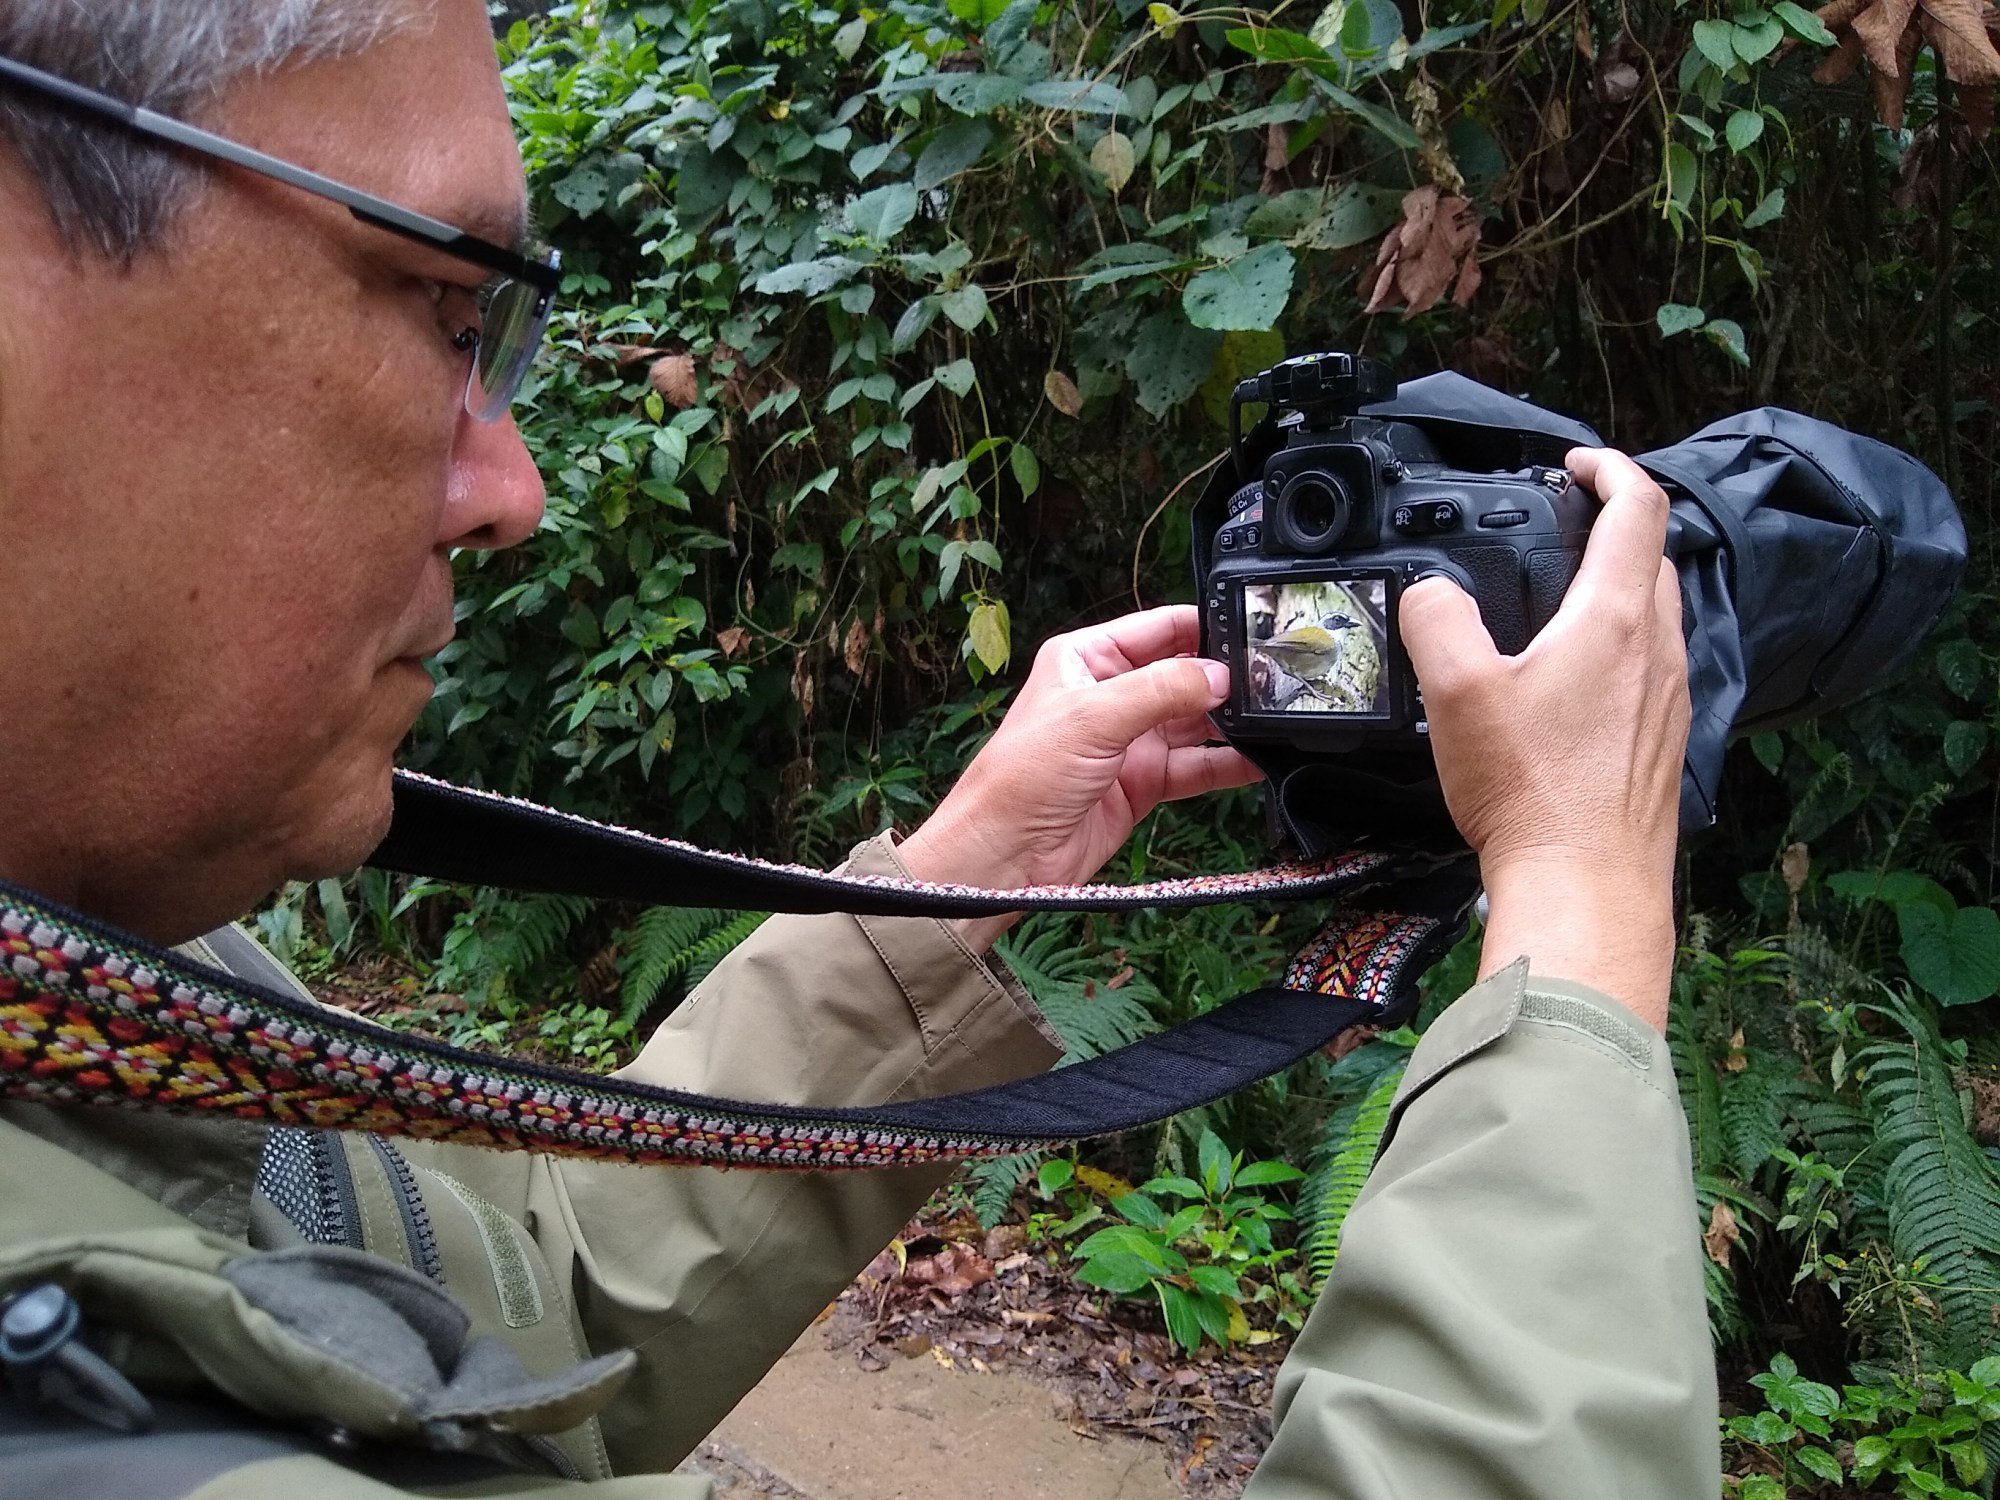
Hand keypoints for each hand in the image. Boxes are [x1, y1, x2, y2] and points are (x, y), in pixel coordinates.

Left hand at [899, 605, 1260, 949]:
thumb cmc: (1021, 779)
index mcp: (1087, 659)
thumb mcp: (1092, 718)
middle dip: (1224, 678)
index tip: (1249, 633)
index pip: (1157, 628)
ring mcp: (1129, 741)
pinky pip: (1196, 766)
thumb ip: (1160, 691)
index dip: (1202, 628)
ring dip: (1231, 722)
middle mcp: (1110, 695)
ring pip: (1195, 721)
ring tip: (1274, 717)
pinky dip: (1227, 764)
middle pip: (1183, 674)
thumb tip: (1218, 674)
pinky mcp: (1143, 783)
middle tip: (1271, 680)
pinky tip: (1258, 759)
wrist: (1005, 857)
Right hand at [1399, 448, 1690, 1027]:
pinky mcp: (1663, 743)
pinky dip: (1620, 647)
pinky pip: (1651, 670)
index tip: (1572, 465)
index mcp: (1615, 619)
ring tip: (1558, 600)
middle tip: (1559, 526)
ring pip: (1657, 614)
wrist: (1586, 887)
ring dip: (1618, 588)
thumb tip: (1430, 591)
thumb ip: (1436, 619)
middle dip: (1612, 526)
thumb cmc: (1531, 793)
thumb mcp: (1457, 692)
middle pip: (1653, 556)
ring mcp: (1670, 699)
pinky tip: (1572, 684)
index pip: (1638, 506)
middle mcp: (1659, 650)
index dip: (1608, 467)